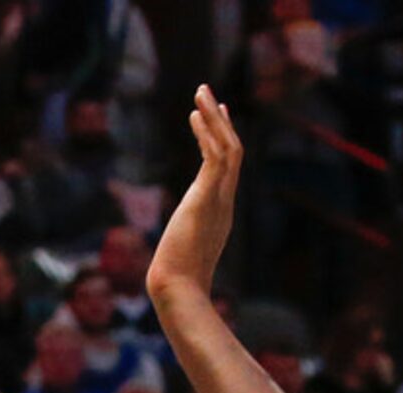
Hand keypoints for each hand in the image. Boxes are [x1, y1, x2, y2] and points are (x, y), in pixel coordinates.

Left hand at [147, 86, 240, 308]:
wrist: (179, 290)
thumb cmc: (177, 281)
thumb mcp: (182, 257)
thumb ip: (182, 249)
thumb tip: (168, 267)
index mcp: (221, 214)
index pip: (229, 170)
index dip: (223, 141)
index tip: (216, 118)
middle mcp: (225, 203)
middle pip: (234, 152)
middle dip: (221, 122)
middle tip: (209, 95)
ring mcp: (220, 200)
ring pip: (228, 148)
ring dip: (214, 118)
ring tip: (201, 92)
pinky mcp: (207, 198)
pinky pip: (213, 156)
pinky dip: (206, 133)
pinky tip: (193, 115)